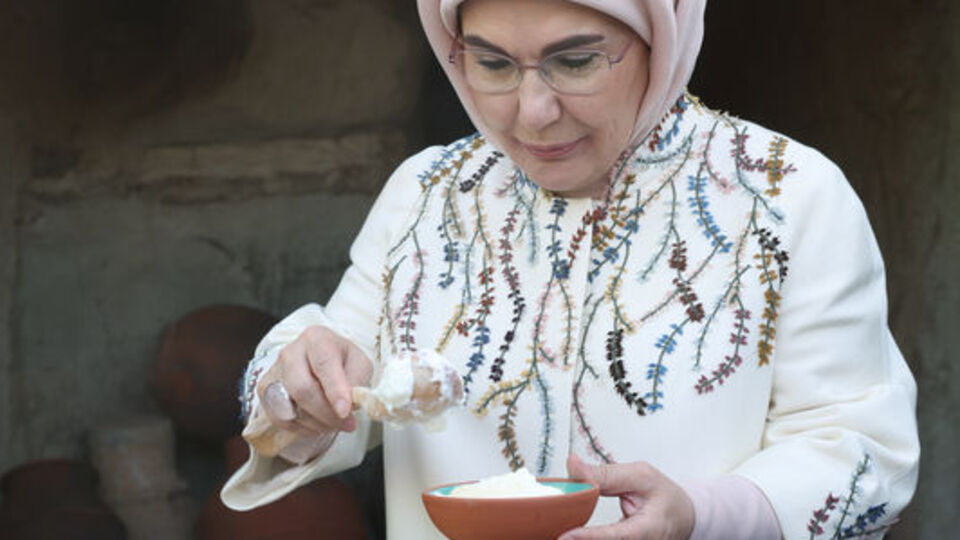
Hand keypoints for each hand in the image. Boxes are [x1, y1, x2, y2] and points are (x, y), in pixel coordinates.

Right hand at [256, 325, 371, 435]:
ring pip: (289, 407)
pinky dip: (302, 428)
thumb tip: (348, 403)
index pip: (323, 363)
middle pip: (302, 388)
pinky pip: (281, 418)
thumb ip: (357, 381)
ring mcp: (274, 371)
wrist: (320, 363)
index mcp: (317, 338)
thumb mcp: (359, 364)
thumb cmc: (342, 363)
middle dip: (326, 413)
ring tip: (334, 424)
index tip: (345, 411)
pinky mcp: (265, 391)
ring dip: (316, 423)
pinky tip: (318, 424)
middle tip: (346, 423)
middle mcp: (291, 352)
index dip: (334, 389)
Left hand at [558, 454, 694, 539]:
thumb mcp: (640, 475)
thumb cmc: (665, 496)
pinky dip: (584, 538)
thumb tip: (572, 465)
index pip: (615, 536)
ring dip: (579, 538)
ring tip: (554, 532)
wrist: (683, 516)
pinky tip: (568, 535)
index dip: (588, 537)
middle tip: (552, 532)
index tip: (564, 536)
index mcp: (648, 530)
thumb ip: (606, 474)